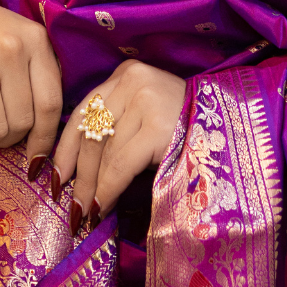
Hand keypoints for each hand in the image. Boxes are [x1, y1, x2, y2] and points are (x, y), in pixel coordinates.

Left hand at [52, 60, 187, 235]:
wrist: (234, 131)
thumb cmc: (186, 130)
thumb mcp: (145, 116)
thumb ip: (114, 126)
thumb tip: (72, 169)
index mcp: (127, 73)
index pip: (83, 110)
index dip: (63, 147)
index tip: (52, 175)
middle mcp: (133, 79)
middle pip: (90, 131)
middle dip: (76, 173)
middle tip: (68, 205)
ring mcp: (146, 100)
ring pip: (103, 151)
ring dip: (90, 187)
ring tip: (85, 212)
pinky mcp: (157, 125)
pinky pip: (120, 165)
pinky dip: (107, 189)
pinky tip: (101, 207)